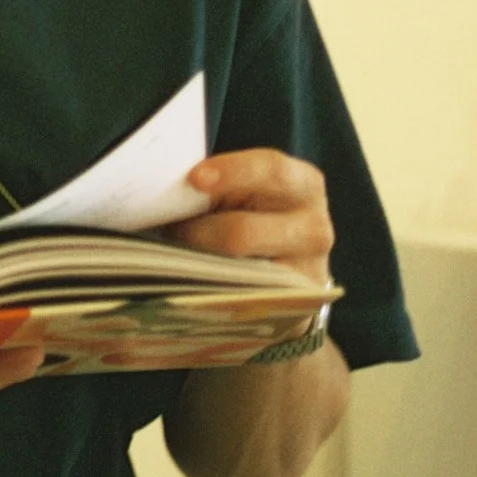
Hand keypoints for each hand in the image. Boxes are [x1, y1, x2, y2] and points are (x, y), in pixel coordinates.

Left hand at [164, 150, 333, 284]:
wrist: (286, 269)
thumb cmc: (254, 217)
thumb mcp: (243, 193)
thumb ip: (215, 186)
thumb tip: (162, 187)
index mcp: (304, 183)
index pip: (270, 170)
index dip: (231, 172)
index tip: (194, 179)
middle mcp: (314, 227)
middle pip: (243, 232)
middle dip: (197, 233)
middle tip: (171, 232)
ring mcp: (309, 272)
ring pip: (236, 271)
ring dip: (199, 264)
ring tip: (180, 257)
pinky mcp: (293, 306)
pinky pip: (240, 300)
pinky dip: (211, 291)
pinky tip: (197, 283)